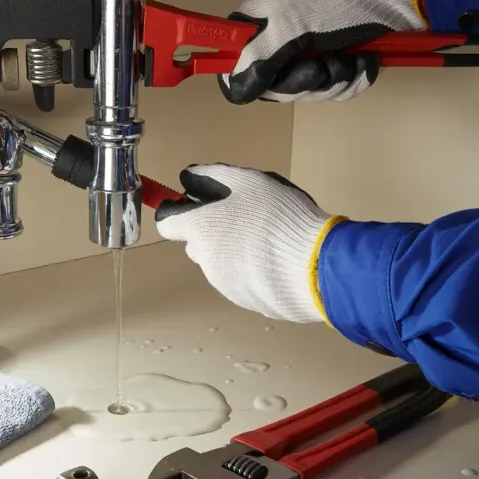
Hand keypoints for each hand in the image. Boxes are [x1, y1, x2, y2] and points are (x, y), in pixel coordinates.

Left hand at [154, 165, 343, 322]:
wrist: (311, 267)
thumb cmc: (276, 216)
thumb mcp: (248, 181)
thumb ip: (213, 176)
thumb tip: (188, 177)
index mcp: (199, 230)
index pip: (166, 224)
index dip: (178, 212)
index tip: (197, 205)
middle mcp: (204, 260)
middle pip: (196, 243)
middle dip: (212, 231)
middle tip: (245, 219)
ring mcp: (224, 285)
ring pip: (219, 263)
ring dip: (233, 252)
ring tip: (267, 241)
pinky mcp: (246, 302)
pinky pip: (241, 281)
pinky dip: (251, 271)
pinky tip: (277, 261)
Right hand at [222, 0, 425, 103]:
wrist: (391, 2)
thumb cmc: (335, 6)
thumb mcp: (290, 25)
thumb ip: (257, 58)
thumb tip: (236, 91)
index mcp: (255, 29)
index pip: (231, 70)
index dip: (248, 81)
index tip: (270, 79)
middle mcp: (275, 46)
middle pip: (273, 90)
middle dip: (305, 82)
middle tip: (322, 64)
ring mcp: (305, 60)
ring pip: (307, 94)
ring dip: (334, 80)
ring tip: (349, 57)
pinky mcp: (333, 69)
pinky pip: (333, 93)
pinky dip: (352, 80)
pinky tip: (362, 62)